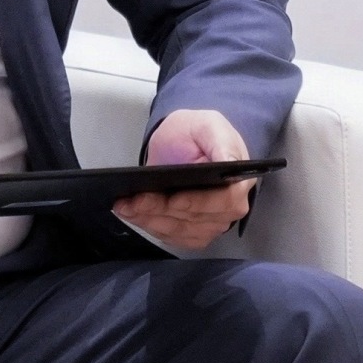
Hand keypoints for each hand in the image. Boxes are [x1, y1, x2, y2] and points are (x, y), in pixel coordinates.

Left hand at [112, 108, 253, 250]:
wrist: (185, 142)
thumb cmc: (198, 132)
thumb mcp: (209, 125)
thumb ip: (220, 141)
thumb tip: (228, 161)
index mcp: (237, 182)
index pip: (224, 201)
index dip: (198, 203)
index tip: (172, 200)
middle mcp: (228, 209)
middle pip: (196, 219)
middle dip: (161, 211)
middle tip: (132, 201)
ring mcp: (212, 223)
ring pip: (180, 231)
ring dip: (150, 221)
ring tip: (124, 207)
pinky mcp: (195, 232)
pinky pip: (174, 237)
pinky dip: (152, 227)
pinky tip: (132, 215)